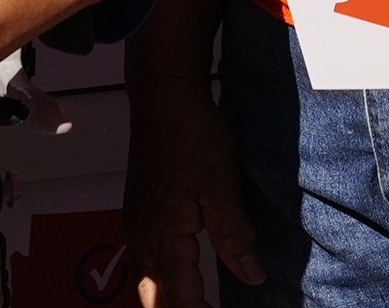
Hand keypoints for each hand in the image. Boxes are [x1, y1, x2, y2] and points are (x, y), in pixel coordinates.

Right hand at [128, 77, 263, 305]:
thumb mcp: (222, 186)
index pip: (180, 300)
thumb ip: (235, 236)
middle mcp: (143, 239)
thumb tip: (252, 275)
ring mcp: (136, 226)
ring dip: (169, 299)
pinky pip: (144, 261)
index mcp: (164, 238)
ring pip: (146, 284)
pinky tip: (179, 274)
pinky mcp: (138, 214)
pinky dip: (161, 279)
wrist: (163, 100)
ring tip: (198, 303)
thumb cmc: (190, 135)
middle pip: (154, 301)